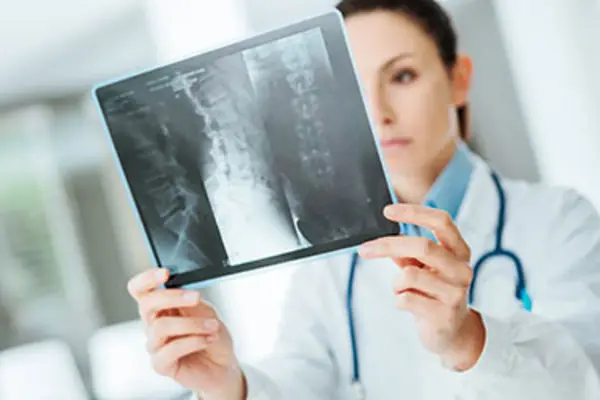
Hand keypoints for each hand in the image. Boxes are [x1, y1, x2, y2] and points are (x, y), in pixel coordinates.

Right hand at [127, 269, 245, 399]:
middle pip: (146, 304)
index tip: (165, 273)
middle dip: (172, 297)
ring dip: (192, 324)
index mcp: (161, 306)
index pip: (140, 289)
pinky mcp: (161, 364)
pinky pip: (169, 350)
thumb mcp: (206, 310)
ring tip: (212, 326)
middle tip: (196, 297)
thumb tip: (183, 287)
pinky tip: (208, 339)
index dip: (146, 279)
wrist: (223, 363)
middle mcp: (154, 324)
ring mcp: (155, 345)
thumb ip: (191, 299)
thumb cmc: (211, 333)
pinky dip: (193, 341)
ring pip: (161, 327)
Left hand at [358, 204, 484, 370]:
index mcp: (459, 251)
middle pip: (422, 246)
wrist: (451, 333)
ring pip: (409, 275)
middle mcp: (461, 269)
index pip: (441, 221)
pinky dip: (398, 299)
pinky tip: (408, 305)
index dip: (414, 212)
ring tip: (402, 290)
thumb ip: (407, 251)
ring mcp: (455, 293)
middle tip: (364, 249)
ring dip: (395, 283)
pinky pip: (405, 299)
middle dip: (388, 246)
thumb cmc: (433, 293)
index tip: (387, 211)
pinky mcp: (444, 315)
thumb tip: (380, 236)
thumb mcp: (423, 267)